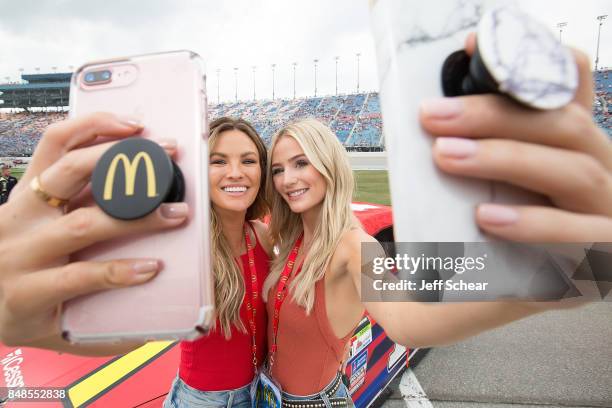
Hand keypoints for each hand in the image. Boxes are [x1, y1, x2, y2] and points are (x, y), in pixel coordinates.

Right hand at [0, 113, 187, 350]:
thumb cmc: (25, 266)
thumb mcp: (42, 226)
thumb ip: (79, 205)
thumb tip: (144, 191)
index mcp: (28, 195)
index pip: (56, 142)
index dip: (96, 126)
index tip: (137, 126)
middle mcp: (21, 217)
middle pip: (70, 171)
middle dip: (122, 160)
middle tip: (167, 158)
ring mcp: (21, 254)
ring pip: (84, 224)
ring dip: (137, 217)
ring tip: (175, 214)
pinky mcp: (27, 293)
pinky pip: (81, 276)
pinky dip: (120, 271)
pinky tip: (149, 268)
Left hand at [420, 34, 611, 241]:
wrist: (524, 298)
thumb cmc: (504, 232)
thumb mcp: (496, 187)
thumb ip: (482, 151)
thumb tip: (432, 116)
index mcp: (574, 146)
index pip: (571, 88)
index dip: (534, 63)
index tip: (471, 47)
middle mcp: (601, 169)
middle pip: (564, 125)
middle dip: (495, 115)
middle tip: (433, 115)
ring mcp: (608, 211)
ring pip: (575, 172)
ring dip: (507, 159)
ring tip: (447, 156)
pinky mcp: (606, 257)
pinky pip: (580, 237)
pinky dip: (534, 224)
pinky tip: (487, 218)